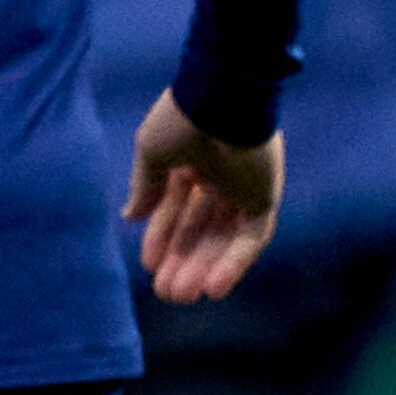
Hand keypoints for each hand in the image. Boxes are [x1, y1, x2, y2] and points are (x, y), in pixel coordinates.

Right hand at [125, 95, 286, 304]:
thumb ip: (145, 187)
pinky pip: (250, 238)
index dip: (161, 238)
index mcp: (190, 164)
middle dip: (182, 261)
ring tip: (182, 295)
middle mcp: (218, 179)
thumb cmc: (182, 119)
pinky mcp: (264, 197)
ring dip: (204, 268)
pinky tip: (214, 288)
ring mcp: (243, 189)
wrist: (220, 99)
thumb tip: (131, 216)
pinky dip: (234, 263)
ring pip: (223, 239)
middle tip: (166, 292)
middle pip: (200, 231)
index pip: (175, 210)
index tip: (148, 264)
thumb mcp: (151, 153)